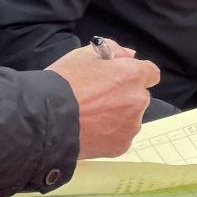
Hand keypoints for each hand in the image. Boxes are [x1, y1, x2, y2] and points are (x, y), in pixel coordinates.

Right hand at [48, 43, 159, 159]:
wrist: (46, 119)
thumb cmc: (63, 84)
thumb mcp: (84, 55)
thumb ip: (112, 50)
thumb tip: (128, 55)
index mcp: (132, 75)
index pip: (150, 73)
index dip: (136, 74)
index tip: (122, 79)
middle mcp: (138, 100)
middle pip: (138, 97)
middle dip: (124, 96)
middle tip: (98, 100)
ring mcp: (131, 125)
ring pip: (130, 118)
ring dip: (117, 116)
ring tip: (90, 117)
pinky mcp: (121, 145)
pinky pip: (119, 137)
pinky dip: (109, 135)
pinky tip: (90, 131)